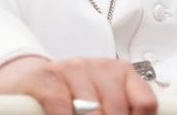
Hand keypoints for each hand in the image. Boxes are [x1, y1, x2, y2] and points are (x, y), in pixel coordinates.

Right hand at [0, 55, 156, 114]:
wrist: (31, 82)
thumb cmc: (71, 96)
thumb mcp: (102, 102)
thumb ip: (119, 110)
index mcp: (121, 74)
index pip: (145, 102)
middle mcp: (100, 67)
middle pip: (117, 109)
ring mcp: (73, 69)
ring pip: (91, 109)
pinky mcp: (47, 77)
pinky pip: (61, 105)